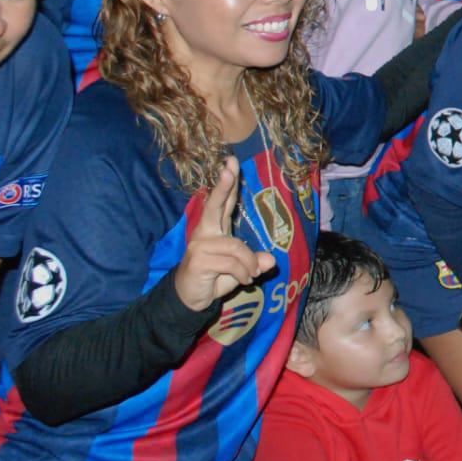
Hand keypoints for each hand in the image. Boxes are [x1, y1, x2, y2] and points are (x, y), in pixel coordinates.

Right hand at [174, 156, 274, 311]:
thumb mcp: (241, 269)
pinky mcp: (198, 260)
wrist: (190, 299)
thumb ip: (254, 262)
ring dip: (249, 265)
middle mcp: (205, 232)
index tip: (231, 161)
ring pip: (237, 248)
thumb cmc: (215, 278)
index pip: (223, 203)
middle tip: (229, 167)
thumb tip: (270, 261)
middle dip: (224, 186)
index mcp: (215, 228)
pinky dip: (243, 273)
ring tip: (250, 275)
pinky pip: (232, 263)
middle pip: (215, 206)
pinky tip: (243, 280)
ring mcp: (199, 245)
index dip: (228, 184)